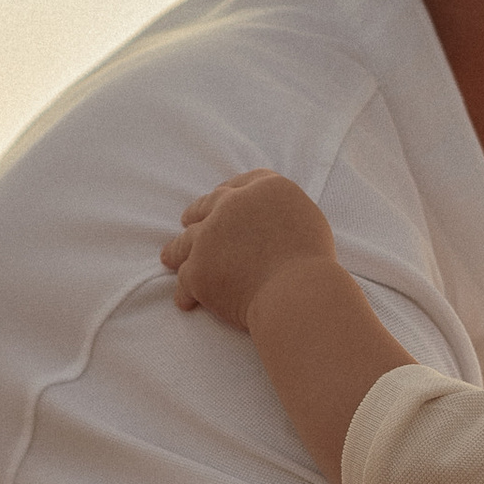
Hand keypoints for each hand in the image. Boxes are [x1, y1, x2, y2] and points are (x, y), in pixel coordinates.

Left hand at [161, 169, 338, 327]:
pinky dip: (185, 292)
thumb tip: (269, 222)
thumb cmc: (313, 264)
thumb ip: (283, 213)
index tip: (224, 196)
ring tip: (169, 257)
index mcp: (265, 188)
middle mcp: (232, 205)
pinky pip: (185, 280)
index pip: (242, 183)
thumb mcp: (308, 221)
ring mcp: (210, 236)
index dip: (230, 191)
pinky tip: (184, 301)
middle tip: (188, 219)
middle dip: (197, 213)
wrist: (298, 293)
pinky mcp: (198, 269)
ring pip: (186, 241)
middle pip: (208, 205)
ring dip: (177, 249)